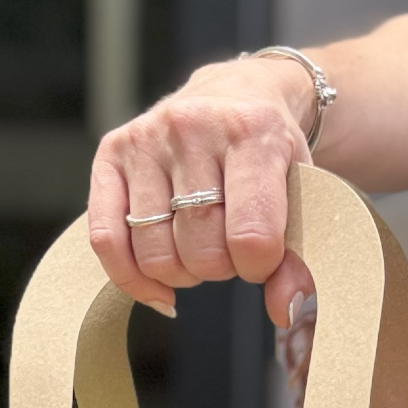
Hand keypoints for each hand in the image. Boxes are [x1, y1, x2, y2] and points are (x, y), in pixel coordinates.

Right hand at [88, 59, 318, 325]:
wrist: (237, 94)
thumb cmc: (271, 153)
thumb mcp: (302, 195)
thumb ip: (300, 260)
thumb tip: (287, 313)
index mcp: (252, 131)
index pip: (250, 236)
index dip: (258, 267)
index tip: (262, 257)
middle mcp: (193, 127)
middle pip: (200, 250)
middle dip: (221, 268)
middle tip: (230, 247)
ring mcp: (147, 138)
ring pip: (155, 253)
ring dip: (182, 272)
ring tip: (200, 247)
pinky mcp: (112, 152)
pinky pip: (105, 238)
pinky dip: (131, 277)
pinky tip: (157, 285)